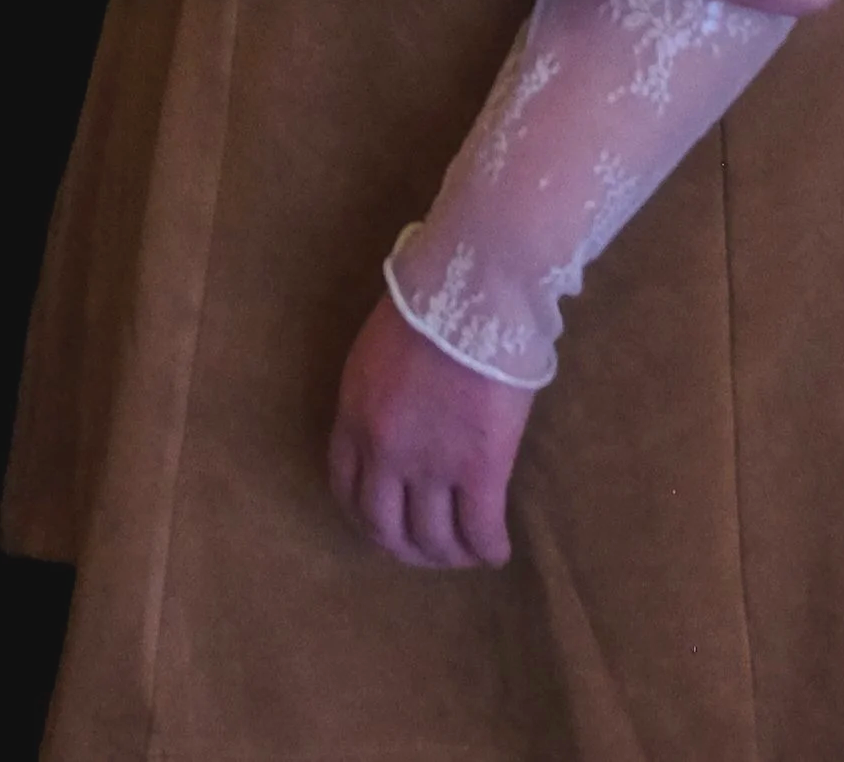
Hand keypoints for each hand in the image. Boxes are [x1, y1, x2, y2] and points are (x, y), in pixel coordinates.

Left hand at [327, 289, 530, 567]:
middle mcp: (385, 454)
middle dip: (406, 549)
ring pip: (433, 537)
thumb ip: (377, 397)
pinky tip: (497, 552)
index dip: (367, 518)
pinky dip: (488, 549)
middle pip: (386, 527)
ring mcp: (432, 465)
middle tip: (428, 552)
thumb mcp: (378, 352)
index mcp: (354, 418)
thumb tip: (399, 422)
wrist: (473, 287)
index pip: (347, 490)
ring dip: (448, 556)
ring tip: (465, 555)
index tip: (386, 526)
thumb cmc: (430, 302)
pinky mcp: (480, 467)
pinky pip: (480, 528)